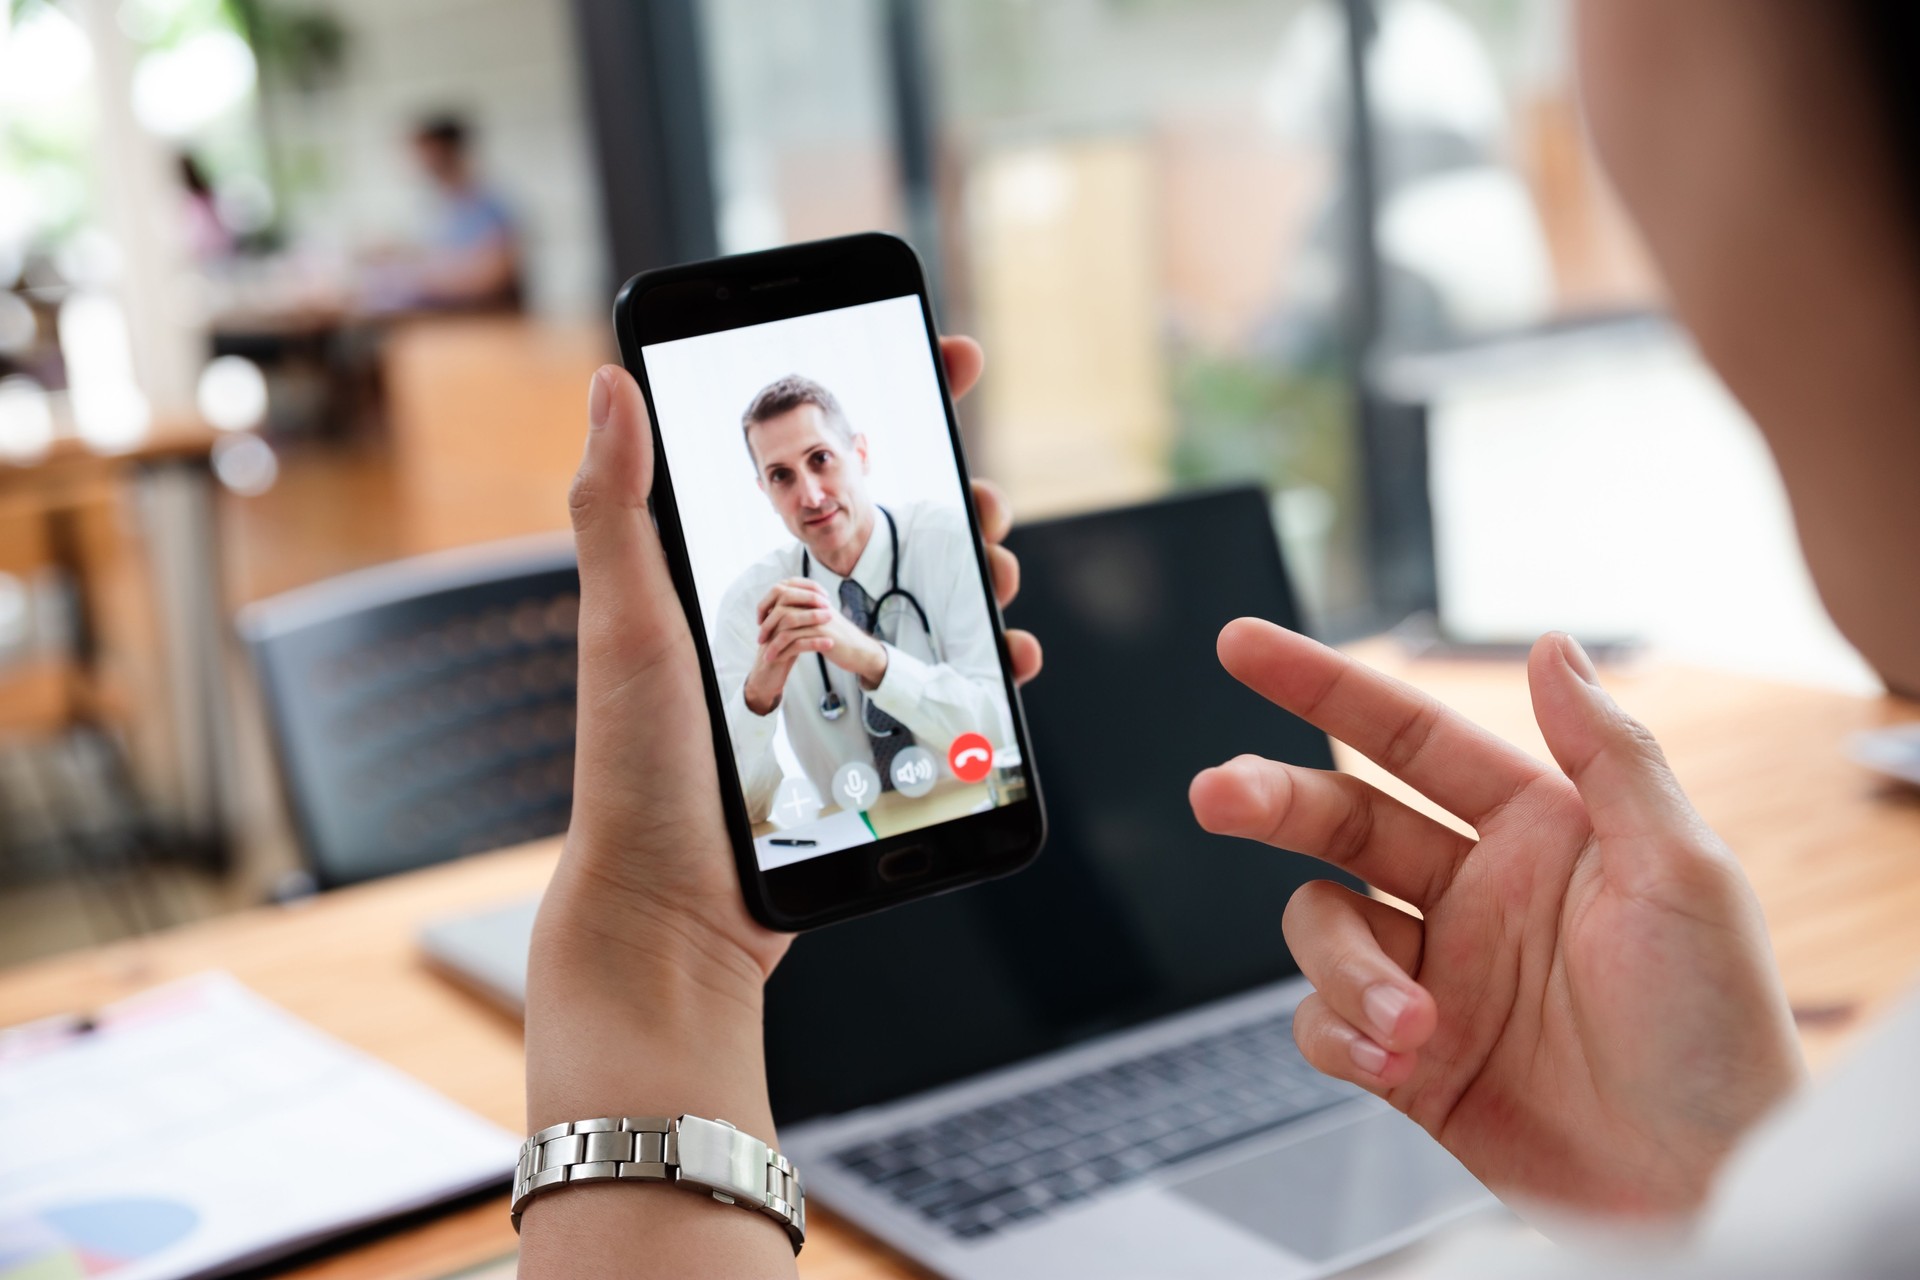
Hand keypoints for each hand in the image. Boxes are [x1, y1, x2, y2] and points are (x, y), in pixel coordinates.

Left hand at [521, 336, 1033, 1267]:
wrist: (675, 915)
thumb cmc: (636, 769)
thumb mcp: (624, 622)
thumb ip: (617, 503)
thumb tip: (614, 376)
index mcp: (721, 576)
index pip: (809, 465)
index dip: (882, 402)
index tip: (945, 354)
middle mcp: (777, 620)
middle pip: (887, 530)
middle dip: (952, 496)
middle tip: (982, 498)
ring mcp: (825, 685)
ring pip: (926, 604)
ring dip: (979, 573)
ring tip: (1001, 573)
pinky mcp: (862, 744)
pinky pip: (942, 689)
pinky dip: (986, 664)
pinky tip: (1010, 659)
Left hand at [743, 577, 890, 712]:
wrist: (860, 651)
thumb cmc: (838, 637)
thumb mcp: (820, 620)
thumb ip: (804, 612)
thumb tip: (781, 610)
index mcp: (813, 597)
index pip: (783, 591)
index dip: (767, 604)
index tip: (761, 620)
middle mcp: (815, 604)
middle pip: (781, 606)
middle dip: (767, 624)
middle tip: (760, 638)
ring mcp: (819, 618)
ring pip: (786, 624)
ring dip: (773, 641)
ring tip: (766, 654)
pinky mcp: (822, 634)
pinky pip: (795, 640)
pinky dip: (783, 650)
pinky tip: (778, 659)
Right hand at [1189, 621, 1804, 1219]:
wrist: (1702, 1188)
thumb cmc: (1717, 1034)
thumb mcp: (1684, 873)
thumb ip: (1610, 753)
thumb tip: (1550, 645)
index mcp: (1538, 829)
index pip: (1410, 739)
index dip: (1322, 686)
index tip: (1244, 649)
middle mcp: (1477, 891)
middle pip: (1338, 818)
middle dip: (1269, 800)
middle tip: (1217, 795)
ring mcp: (1437, 975)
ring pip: (1325, 926)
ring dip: (1346, 968)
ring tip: (1408, 1022)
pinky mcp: (1409, 1059)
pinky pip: (1326, 1024)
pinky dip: (1344, 1035)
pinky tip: (1398, 1060)